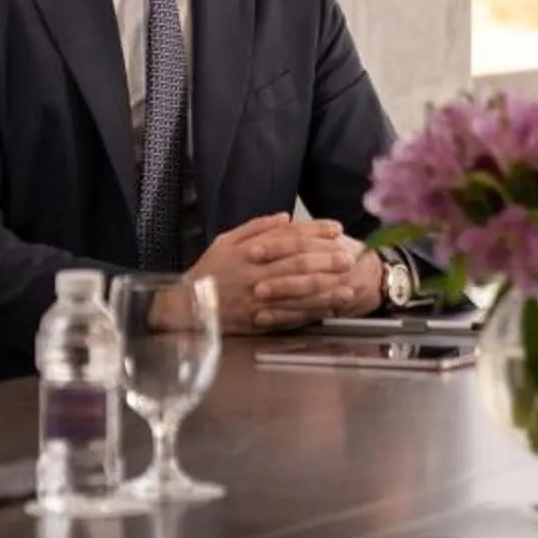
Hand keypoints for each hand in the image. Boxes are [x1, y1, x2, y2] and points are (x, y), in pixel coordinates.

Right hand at [189, 215, 359, 333]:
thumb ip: (256, 227)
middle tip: (349, 258)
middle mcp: (257, 274)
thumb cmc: (209, 272)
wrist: (188, 307)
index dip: (316, 231)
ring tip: (348, 289)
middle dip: (327, 261)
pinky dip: (311, 314)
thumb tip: (285, 217)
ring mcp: (260, 299)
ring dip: (326, 291)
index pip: (290, 237)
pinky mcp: (260, 320)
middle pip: (298, 264)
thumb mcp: (225, 240)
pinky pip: (290, 316)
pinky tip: (327, 311)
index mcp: (250, 252)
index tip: (336, 229)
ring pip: (298, 293)